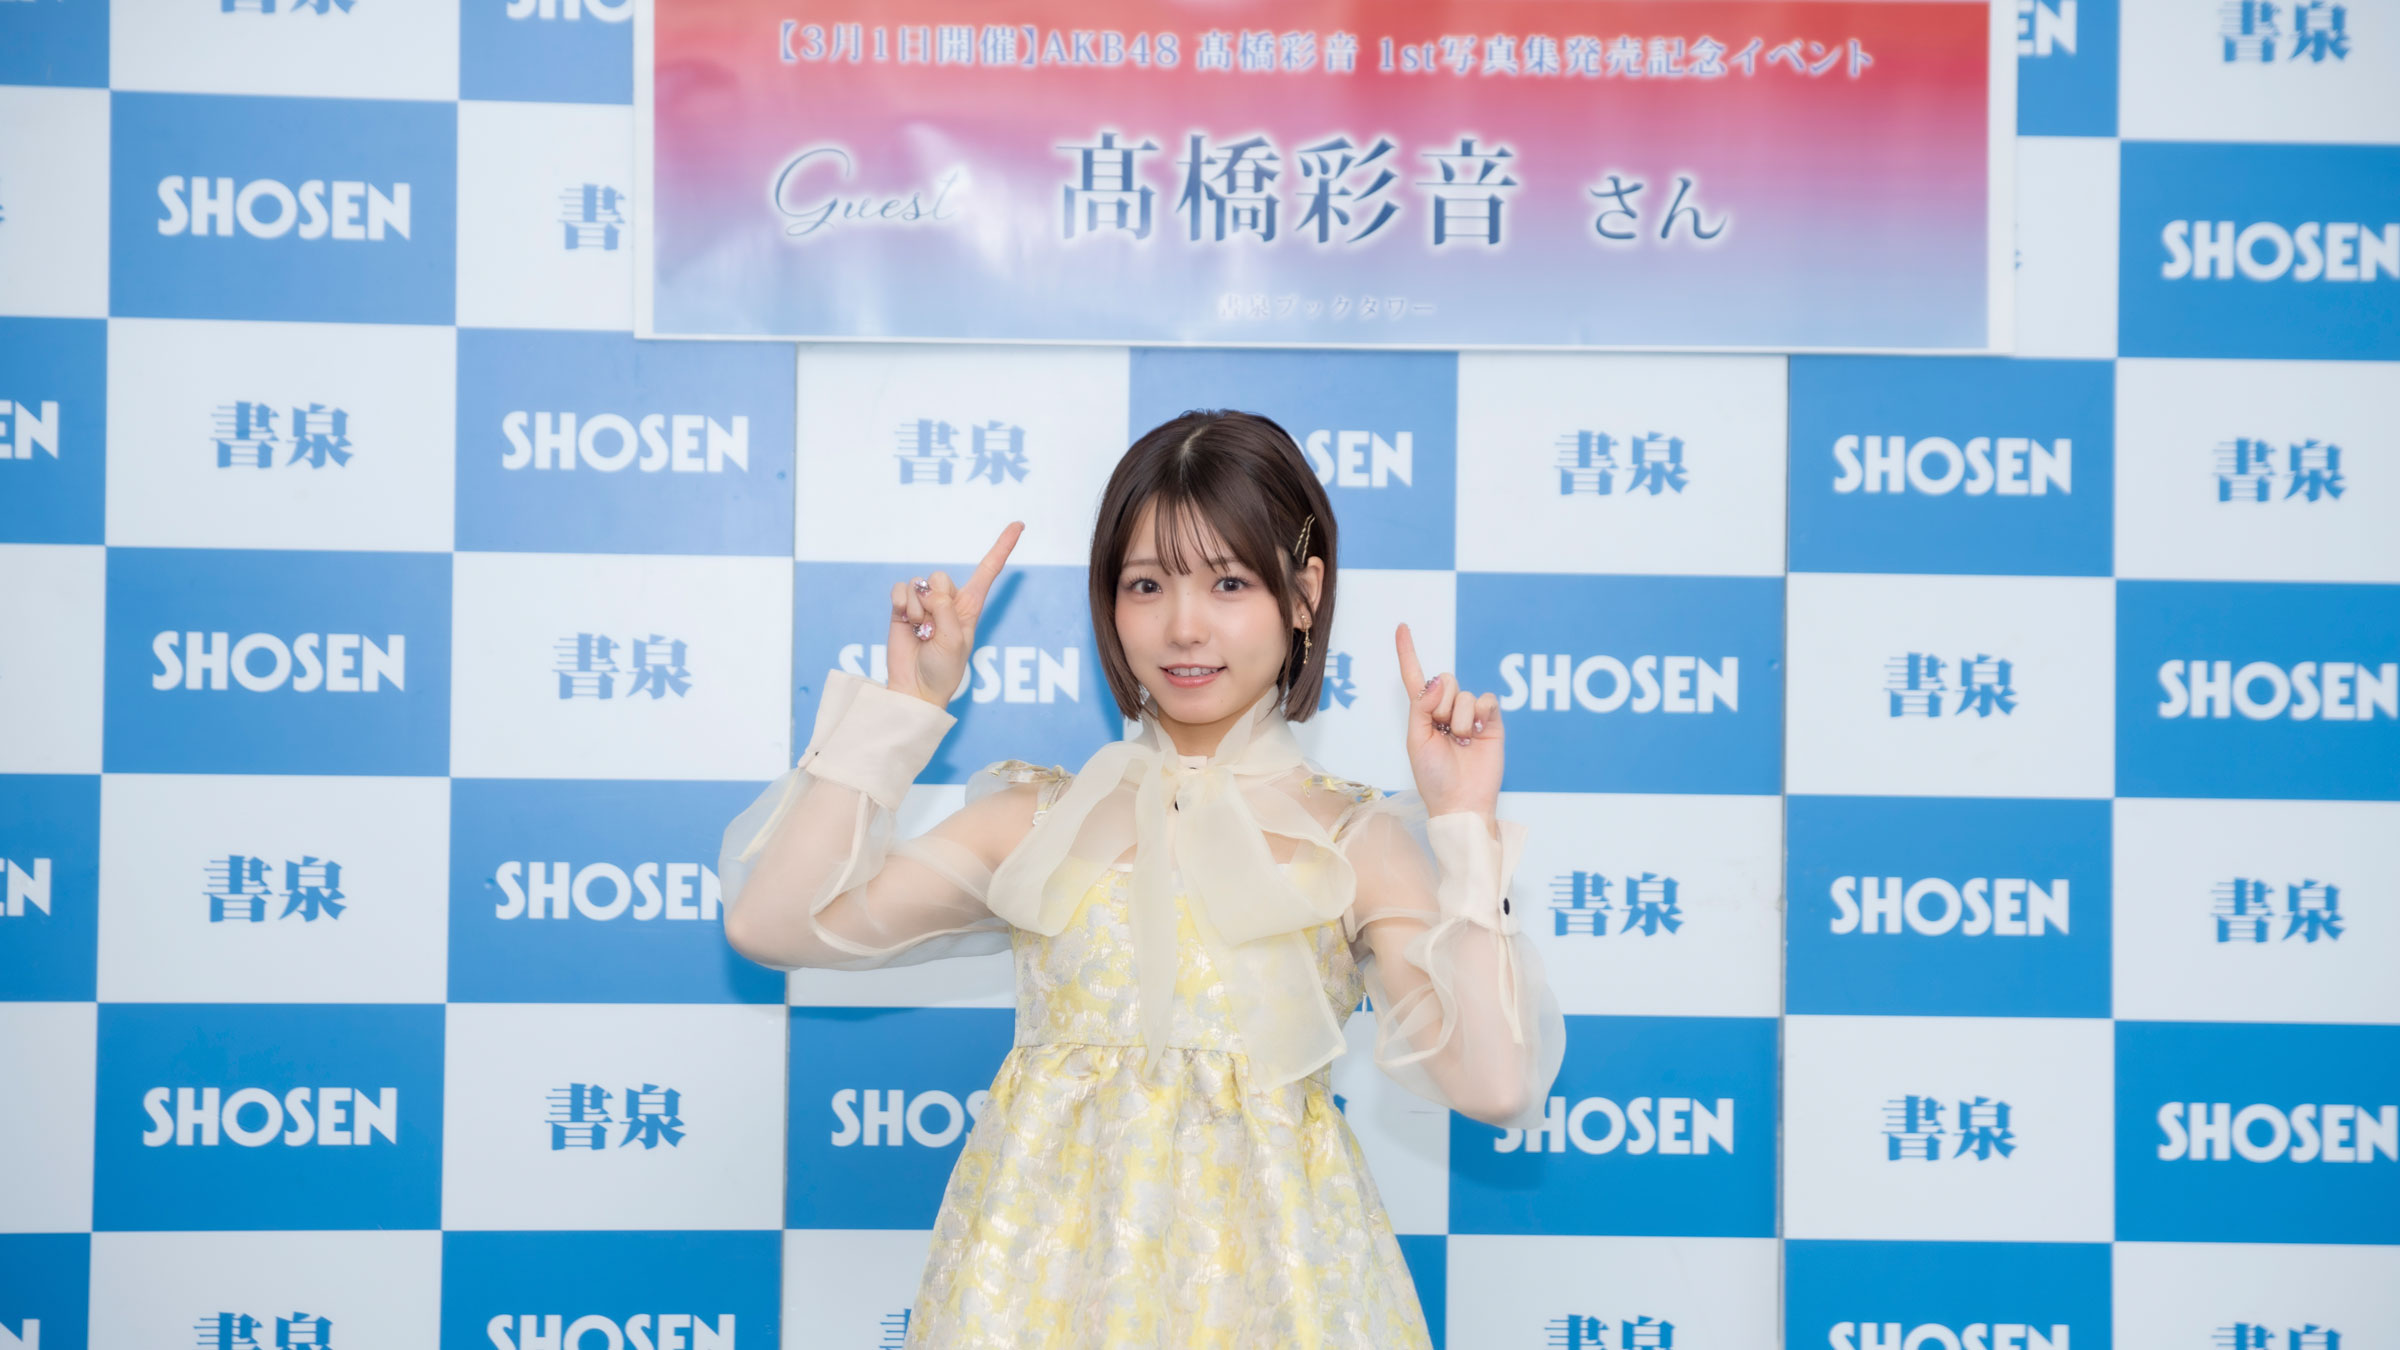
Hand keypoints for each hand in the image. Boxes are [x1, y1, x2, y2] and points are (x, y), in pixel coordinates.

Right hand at [887, 521, 1022, 707]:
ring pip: (919, 583)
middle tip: (933, 629)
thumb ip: (946, 609)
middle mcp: (948, 601)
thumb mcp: (954, 641)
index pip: (988, 570)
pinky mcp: (903, 607)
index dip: (1002, 547)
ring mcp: (925, 603)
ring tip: (920, 632)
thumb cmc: (943, 669)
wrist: (915, 687)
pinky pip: (900, 588)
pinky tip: (905, 620)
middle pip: (941, 577)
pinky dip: (902, 603)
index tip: (1019, 524)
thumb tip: (928, 590)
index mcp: (969, 606)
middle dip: (934, 601)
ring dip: (917, 610)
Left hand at [1394, 622, 1501, 821]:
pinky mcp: (1491, 721)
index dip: (1408, 652)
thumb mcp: (1416, 739)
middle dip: (1442, 704)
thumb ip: (1421, 706)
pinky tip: (1477, 734)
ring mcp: (1470, 715)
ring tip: (1461, 741)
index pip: (1415, 676)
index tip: (1402, 627)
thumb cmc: (1433, 776)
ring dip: (1460, 719)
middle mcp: (1447, 710)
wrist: (1460, 801)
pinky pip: (1486, 700)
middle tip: (1444, 731)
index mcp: (1423, 713)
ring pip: (1466, 694)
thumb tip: (1440, 681)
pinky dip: (1480, 716)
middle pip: (1446, 680)